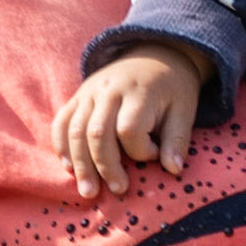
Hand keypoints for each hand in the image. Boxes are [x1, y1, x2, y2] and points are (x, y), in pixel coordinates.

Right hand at [51, 44, 209, 198]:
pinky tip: (69, 168)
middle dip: (105, 167)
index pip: (130, 129)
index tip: (155, 154)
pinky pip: (62, 121)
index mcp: (138, 92)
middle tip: (117, 190)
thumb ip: (177, 140)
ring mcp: (89, 92)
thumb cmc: (172, 89)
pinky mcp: (78, 96)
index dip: (141, 150)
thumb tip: (173, 170)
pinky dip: (61, 146)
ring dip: (80, 164)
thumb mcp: (184, 110)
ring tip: (88, 191)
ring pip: (75, 131)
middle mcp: (109, 89)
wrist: (156, 53)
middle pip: (97, 133)